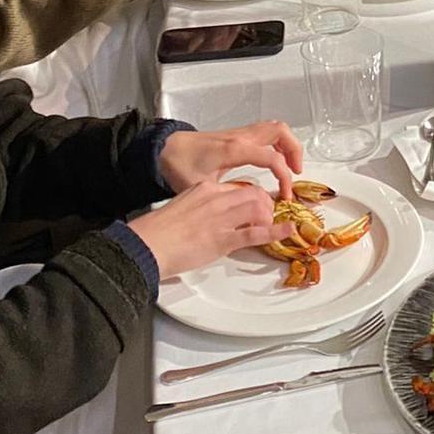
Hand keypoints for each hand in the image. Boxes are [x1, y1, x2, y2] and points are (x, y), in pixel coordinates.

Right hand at [124, 178, 291, 280]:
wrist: (146, 246)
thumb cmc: (157, 232)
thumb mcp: (181, 208)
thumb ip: (200, 207)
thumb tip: (213, 216)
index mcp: (204, 188)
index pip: (238, 186)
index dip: (253, 197)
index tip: (257, 206)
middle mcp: (215, 199)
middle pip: (253, 194)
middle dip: (265, 205)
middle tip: (267, 216)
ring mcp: (221, 219)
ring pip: (258, 208)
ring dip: (268, 217)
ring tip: (269, 225)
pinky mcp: (222, 239)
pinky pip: (256, 233)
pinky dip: (275, 232)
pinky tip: (287, 231)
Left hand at [158, 121, 305, 195]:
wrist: (165, 148)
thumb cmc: (180, 166)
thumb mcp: (202, 186)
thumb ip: (227, 195)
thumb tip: (246, 207)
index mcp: (235, 149)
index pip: (272, 158)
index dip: (284, 177)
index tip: (284, 195)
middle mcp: (241, 137)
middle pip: (280, 132)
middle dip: (294, 151)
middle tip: (296, 173)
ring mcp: (239, 133)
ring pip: (274, 128)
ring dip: (287, 144)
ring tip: (289, 166)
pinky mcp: (236, 134)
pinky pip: (265, 131)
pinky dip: (276, 142)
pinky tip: (273, 159)